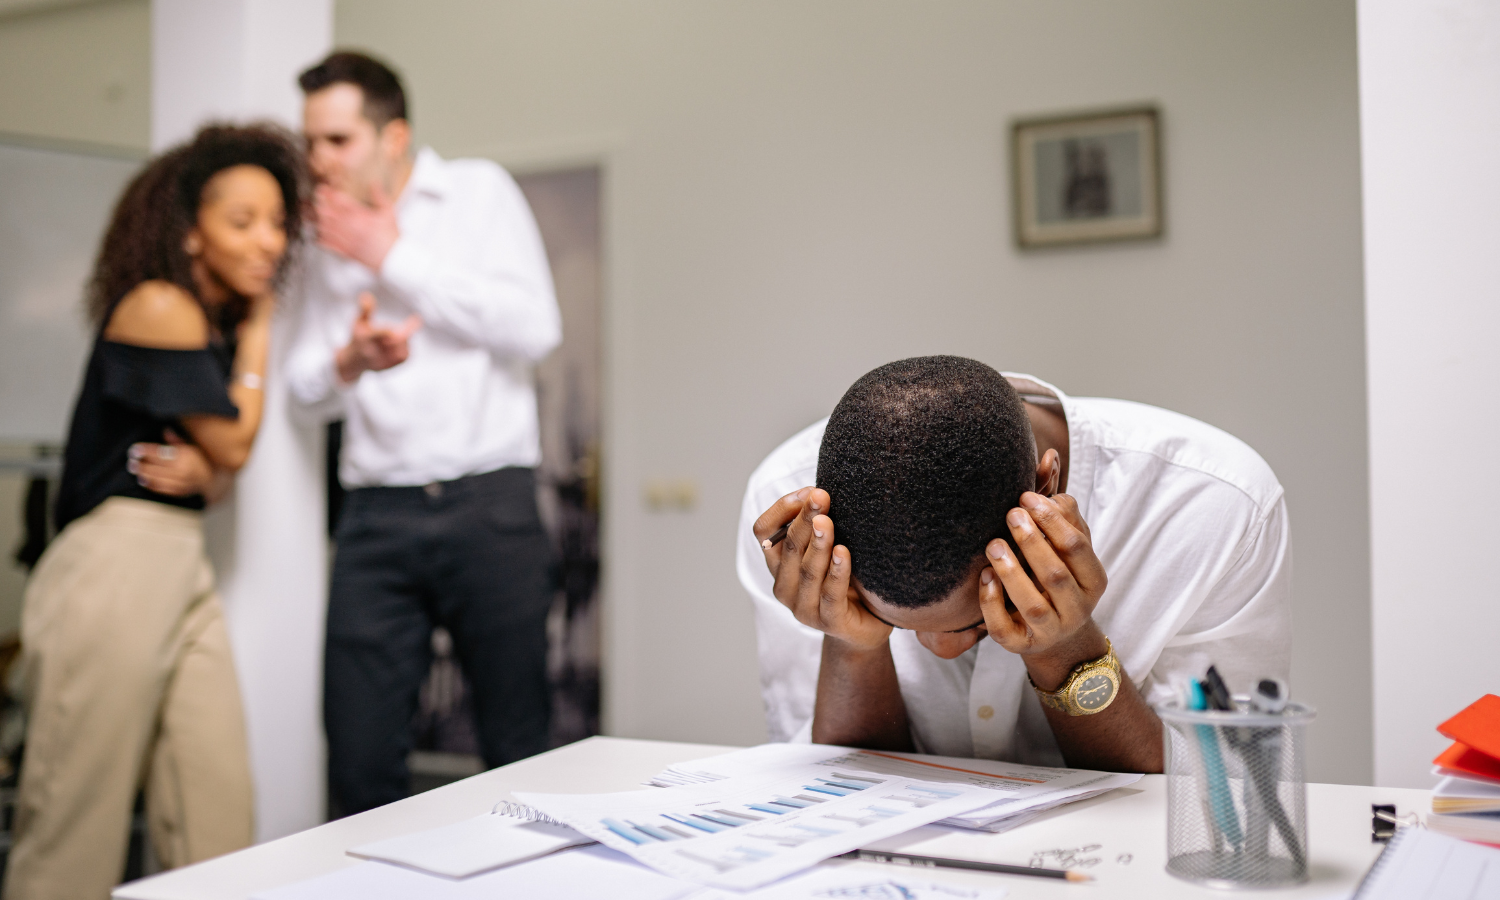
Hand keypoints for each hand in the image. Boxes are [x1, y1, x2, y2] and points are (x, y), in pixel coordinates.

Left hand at [127, 432, 214, 496]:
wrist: (210, 480)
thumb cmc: (198, 460)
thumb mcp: (190, 447)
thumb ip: (176, 441)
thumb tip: (165, 430)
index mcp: (184, 456)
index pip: (160, 453)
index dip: (146, 451)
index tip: (134, 449)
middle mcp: (182, 470)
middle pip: (156, 466)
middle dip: (141, 463)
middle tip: (130, 460)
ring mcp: (180, 482)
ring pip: (157, 478)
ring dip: (143, 474)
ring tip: (134, 469)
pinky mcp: (178, 491)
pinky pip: (161, 488)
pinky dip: (150, 485)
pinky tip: (142, 480)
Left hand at [313, 181, 399, 270]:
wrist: (392, 258)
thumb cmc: (390, 236)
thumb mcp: (389, 212)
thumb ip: (380, 196)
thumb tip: (374, 183)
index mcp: (359, 216)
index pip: (338, 201)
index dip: (328, 193)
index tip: (323, 188)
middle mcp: (349, 227)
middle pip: (326, 213)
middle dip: (319, 204)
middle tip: (317, 199)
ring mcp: (345, 239)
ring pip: (324, 228)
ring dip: (318, 220)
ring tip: (316, 214)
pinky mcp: (345, 250)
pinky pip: (328, 244)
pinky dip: (321, 239)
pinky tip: (319, 235)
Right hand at [335, 292, 421, 382]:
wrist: (353, 361)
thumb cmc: (358, 337)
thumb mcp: (358, 322)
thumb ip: (364, 309)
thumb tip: (366, 295)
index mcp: (365, 338)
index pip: (380, 334)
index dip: (391, 331)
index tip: (402, 326)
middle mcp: (371, 352)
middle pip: (394, 343)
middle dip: (405, 332)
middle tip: (416, 321)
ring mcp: (379, 362)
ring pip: (401, 351)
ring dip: (406, 340)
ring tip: (405, 333)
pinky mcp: (386, 367)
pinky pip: (403, 358)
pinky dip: (407, 349)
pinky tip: (405, 343)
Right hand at [754, 487, 891, 651]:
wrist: (865, 624)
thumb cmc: (845, 578)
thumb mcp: (827, 546)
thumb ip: (820, 523)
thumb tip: (820, 489)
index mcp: (778, 564)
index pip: (763, 532)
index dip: (781, 510)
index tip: (806, 492)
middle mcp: (784, 586)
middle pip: (789, 546)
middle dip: (804, 519)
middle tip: (821, 496)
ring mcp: (804, 607)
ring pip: (807, 570)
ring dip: (818, 543)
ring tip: (827, 522)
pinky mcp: (829, 622)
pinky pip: (830, 594)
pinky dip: (837, 571)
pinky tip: (844, 552)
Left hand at [978, 492, 1109, 689]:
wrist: (1057, 636)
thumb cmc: (1061, 581)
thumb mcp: (1071, 553)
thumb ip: (1068, 522)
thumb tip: (1055, 496)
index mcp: (1093, 581)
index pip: (1077, 547)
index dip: (1052, 520)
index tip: (1027, 497)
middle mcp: (1077, 609)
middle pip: (1055, 575)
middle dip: (1031, 541)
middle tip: (1010, 514)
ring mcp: (1050, 631)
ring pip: (1031, 605)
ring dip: (1010, 572)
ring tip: (993, 544)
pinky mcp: (1022, 645)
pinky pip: (1004, 627)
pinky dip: (992, 602)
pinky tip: (984, 577)